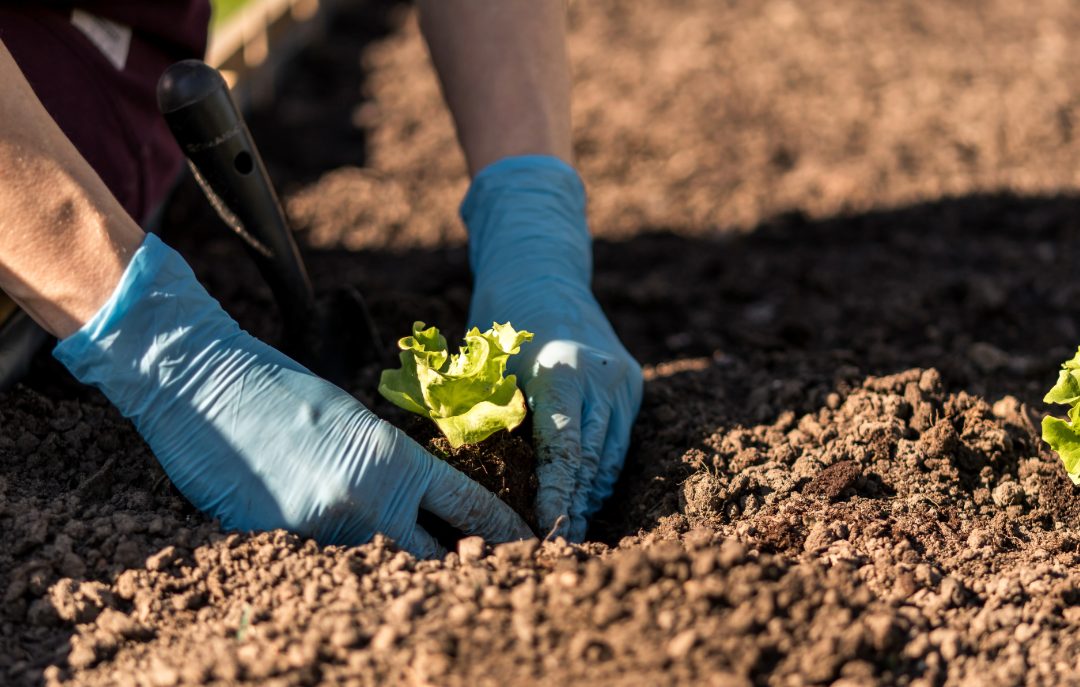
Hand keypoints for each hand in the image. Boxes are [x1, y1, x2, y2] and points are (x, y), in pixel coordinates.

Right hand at [54, 234, 532, 557]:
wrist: (202, 382)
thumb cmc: (280, 390)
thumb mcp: (355, 419)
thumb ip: (391, 465)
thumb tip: (422, 505)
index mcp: (396, 459)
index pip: (472, 509)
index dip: (505, 536)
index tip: (527, 548)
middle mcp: (368, 500)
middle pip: (438, 562)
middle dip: (462, 574)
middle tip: (485, 587)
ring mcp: (321, 530)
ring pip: (381, 577)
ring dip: (399, 585)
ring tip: (422, 597)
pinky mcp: (276, 549)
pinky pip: (321, 577)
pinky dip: (338, 581)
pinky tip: (345, 587)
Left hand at [463, 156, 642, 540]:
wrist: (541, 272)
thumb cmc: (498, 324)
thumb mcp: (484, 368)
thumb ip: (486, 421)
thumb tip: (481, 482)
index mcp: (561, 371)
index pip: (562, 451)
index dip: (556, 496)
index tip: (546, 530)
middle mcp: (602, 376)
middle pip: (592, 459)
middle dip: (575, 505)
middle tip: (558, 546)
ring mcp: (623, 379)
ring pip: (611, 454)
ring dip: (592, 494)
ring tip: (574, 532)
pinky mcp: (633, 382)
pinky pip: (619, 438)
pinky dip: (603, 470)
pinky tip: (587, 498)